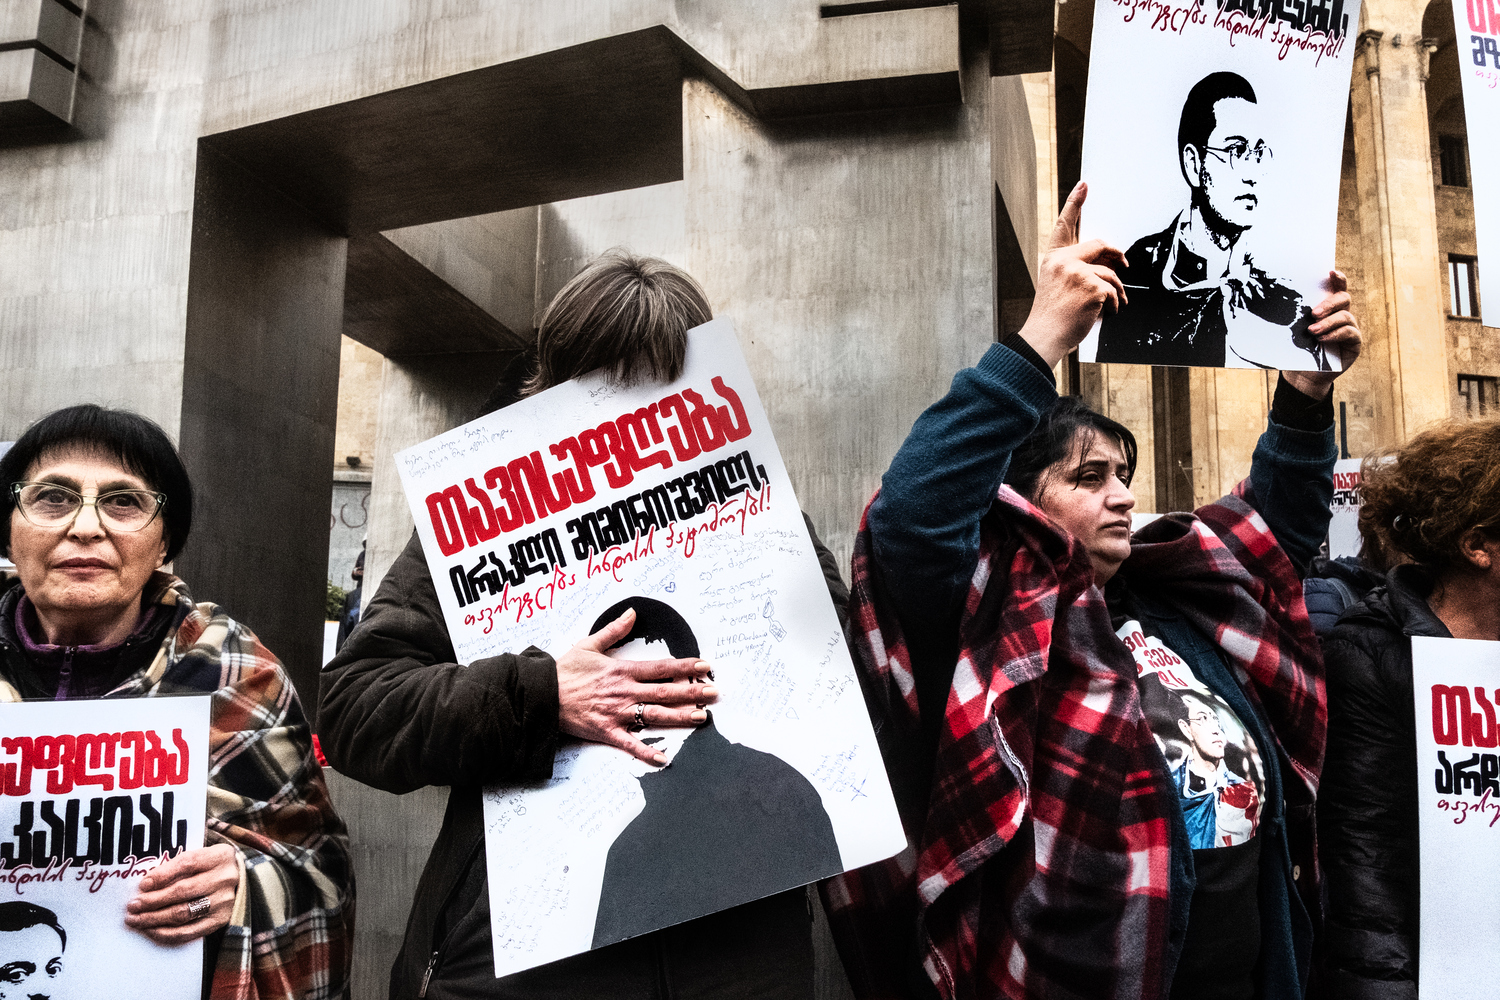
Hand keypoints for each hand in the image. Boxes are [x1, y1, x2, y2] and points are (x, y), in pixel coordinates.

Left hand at [125, 843, 237, 943]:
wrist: (240, 882)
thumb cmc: (211, 868)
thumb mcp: (201, 857)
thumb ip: (178, 866)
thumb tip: (147, 884)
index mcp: (220, 856)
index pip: (188, 864)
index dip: (163, 875)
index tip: (142, 885)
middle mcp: (224, 879)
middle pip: (183, 891)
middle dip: (153, 901)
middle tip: (133, 906)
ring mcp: (223, 902)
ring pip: (183, 913)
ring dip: (155, 918)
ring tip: (136, 919)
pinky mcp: (219, 921)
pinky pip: (189, 932)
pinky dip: (166, 933)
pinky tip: (151, 930)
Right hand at [556, 608, 716, 765]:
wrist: (541, 695)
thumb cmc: (564, 671)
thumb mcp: (589, 645)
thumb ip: (614, 630)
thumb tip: (631, 613)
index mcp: (622, 670)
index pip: (661, 668)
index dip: (685, 666)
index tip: (705, 666)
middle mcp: (624, 692)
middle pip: (665, 692)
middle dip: (692, 692)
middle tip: (714, 693)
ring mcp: (617, 713)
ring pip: (654, 716)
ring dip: (680, 717)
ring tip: (701, 717)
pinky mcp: (607, 731)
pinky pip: (630, 744)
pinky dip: (647, 752)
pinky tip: (664, 758)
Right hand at [1018, 181, 1128, 367]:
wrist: (1044, 337)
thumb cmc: (1052, 317)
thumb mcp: (1057, 286)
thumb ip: (1075, 270)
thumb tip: (1107, 264)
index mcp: (1052, 259)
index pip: (1065, 226)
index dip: (1074, 203)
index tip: (1084, 185)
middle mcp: (1063, 261)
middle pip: (1099, 245)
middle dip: (1116, 255)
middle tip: (1126, 265)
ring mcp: (1077, 272)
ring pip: (1111, 272)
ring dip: (1117, 291)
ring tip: (1114, 305)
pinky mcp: (1092, 286)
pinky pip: (1115, 291)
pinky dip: (1116, 305)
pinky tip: (1108, 313)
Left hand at [1282, 270, 1361, 399]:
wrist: (1303, 374)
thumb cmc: (1298, 348)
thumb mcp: (1295, 328)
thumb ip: (1297, 315)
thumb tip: (1279, 298)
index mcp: (1329, 307)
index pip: (1337, 288)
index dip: (1337, 278)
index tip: (1330, 272)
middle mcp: (1342, 314)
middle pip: (1343, 299)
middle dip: (1329, 303)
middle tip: (1314, 313)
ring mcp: (1350, 328)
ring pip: (1345, 316)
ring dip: (1328, 322)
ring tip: (1312, 331)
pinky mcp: (1354, 343)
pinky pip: (1349, 333)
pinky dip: (1335, 334)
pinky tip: (1322, 339)